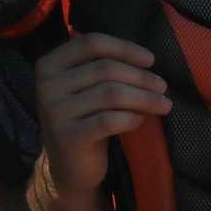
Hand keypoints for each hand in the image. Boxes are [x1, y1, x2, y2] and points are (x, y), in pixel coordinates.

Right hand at [34, 32, 169, 194]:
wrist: (69, 166)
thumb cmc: (85, 119)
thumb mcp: (86, 88)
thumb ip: (104, 66)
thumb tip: (145, 59)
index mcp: (50, 65)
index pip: (92, 43)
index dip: (125, 48)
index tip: (151, 60)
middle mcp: (46, 85)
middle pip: (106, 69)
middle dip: (142, 77)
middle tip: (163, 88)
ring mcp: (55, 112)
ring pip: (111, 93)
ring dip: (144, 98)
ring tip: (164, 105)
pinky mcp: (68, 137)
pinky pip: (110, 120)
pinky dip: (132, 118)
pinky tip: (140, 120)